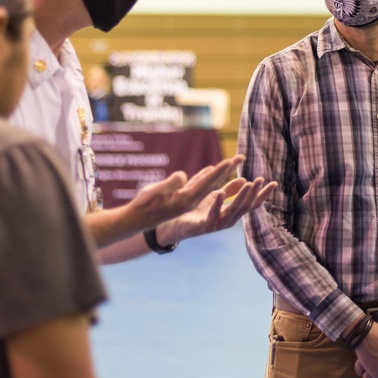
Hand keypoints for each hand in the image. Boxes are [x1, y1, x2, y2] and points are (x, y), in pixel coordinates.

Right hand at [122, 155, 245, 232]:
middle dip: (227, 169)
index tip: (231, 160)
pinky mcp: (183, 199)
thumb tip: (183, 176)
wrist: (136, 220)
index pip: (207, 184)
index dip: (219, 171)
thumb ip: (170, 185)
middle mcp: (191, 201)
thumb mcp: (154, 193)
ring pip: (209, 184)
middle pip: (214, 183)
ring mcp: (188, 201)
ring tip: (234, 161)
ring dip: (222, 172)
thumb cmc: (143, 206)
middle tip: (241, 156)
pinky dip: (208, 177)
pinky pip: (199, 186)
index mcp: (186, 200)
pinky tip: (213, 169)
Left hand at [157, 171, 276, 242]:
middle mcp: (228, 220)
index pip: (251, 203)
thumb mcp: (215, 196)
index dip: (263, 194)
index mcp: (232, 212)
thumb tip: (244, 179)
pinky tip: (220, 193)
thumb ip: (229, 189)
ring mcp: (217, 225)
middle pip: (245, 207)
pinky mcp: (205, 227)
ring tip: (248, 184)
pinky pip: (213, 215)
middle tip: (260, 180)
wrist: (175, 224)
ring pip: (233, 211)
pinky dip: (217, 204)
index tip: (274, 183)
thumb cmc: (196, 210)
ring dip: (241, 197)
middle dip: (254, 193)